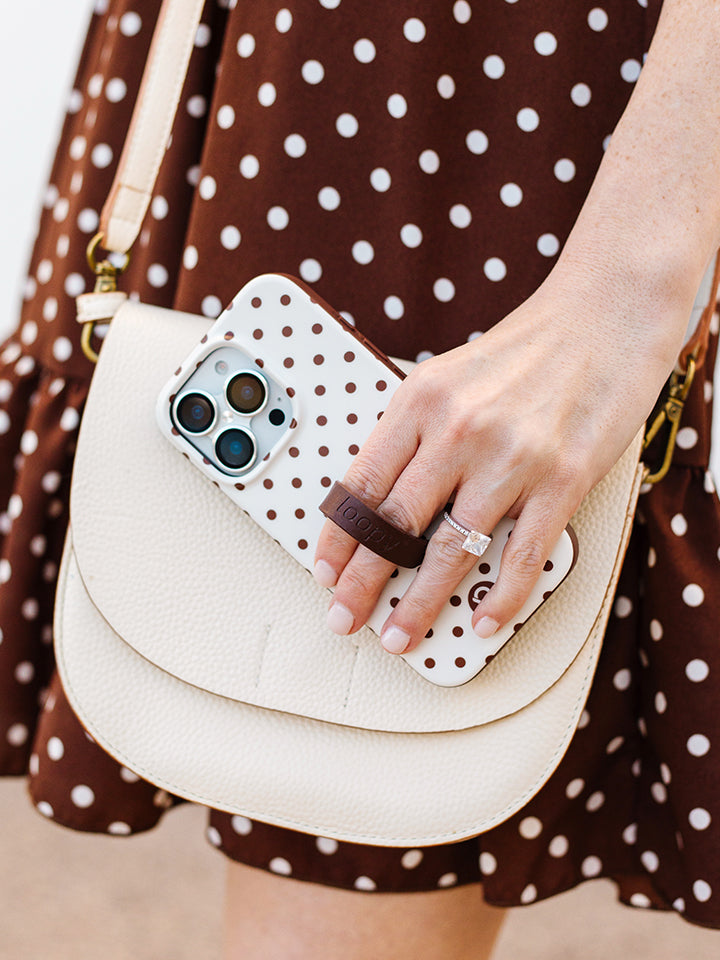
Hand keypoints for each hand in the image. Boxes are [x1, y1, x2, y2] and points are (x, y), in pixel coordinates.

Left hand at [313, 263, 688, 654]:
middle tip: (342, 617)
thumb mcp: (446, 375)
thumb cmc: (525, 350)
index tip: (324, 570)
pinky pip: (522, 555)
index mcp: (420, 400)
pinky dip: (501, 597)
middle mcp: (459, 430)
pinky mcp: (562, 480)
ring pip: (451, 550)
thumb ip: (413, 432)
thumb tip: (380, 499)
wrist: (605, 318)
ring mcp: (512, 458)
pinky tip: (481, 621)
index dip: (337, 537)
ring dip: (419, 603)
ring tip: (399, 635)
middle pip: (395, 524)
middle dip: (361, 583)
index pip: (362, 484)